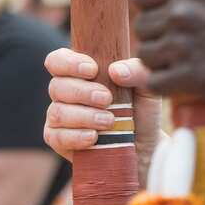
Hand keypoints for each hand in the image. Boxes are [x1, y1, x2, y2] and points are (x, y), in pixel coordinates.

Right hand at [42, 48, 162, 183]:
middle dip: (83, 92)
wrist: (144, 145)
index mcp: (81, 73)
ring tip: (109, 121)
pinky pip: (56, 136)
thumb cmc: (142, 110)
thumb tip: (115, 70)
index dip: (69, 63)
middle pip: (57, 86)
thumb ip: (137, 71)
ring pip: (58, 112)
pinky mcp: (58, 140)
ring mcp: (59, 116)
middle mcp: (65, 92)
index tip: (93, 70)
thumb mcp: (147, 87)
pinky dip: (76, 136)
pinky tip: (94, 137)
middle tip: (107, 99)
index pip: (58, 60)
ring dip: (84, 116)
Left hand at [130, 0, 204, 111]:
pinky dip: (169, 87)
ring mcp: (186, 44)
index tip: (165, 21)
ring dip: (163, 64)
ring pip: (146, 56)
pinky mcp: (191, 76)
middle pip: (142, 27)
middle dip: (159, 39)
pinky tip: (189, 83)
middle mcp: (186, 10)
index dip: (151, 8)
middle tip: (184, 49)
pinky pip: (156, 83)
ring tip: (190, 65)